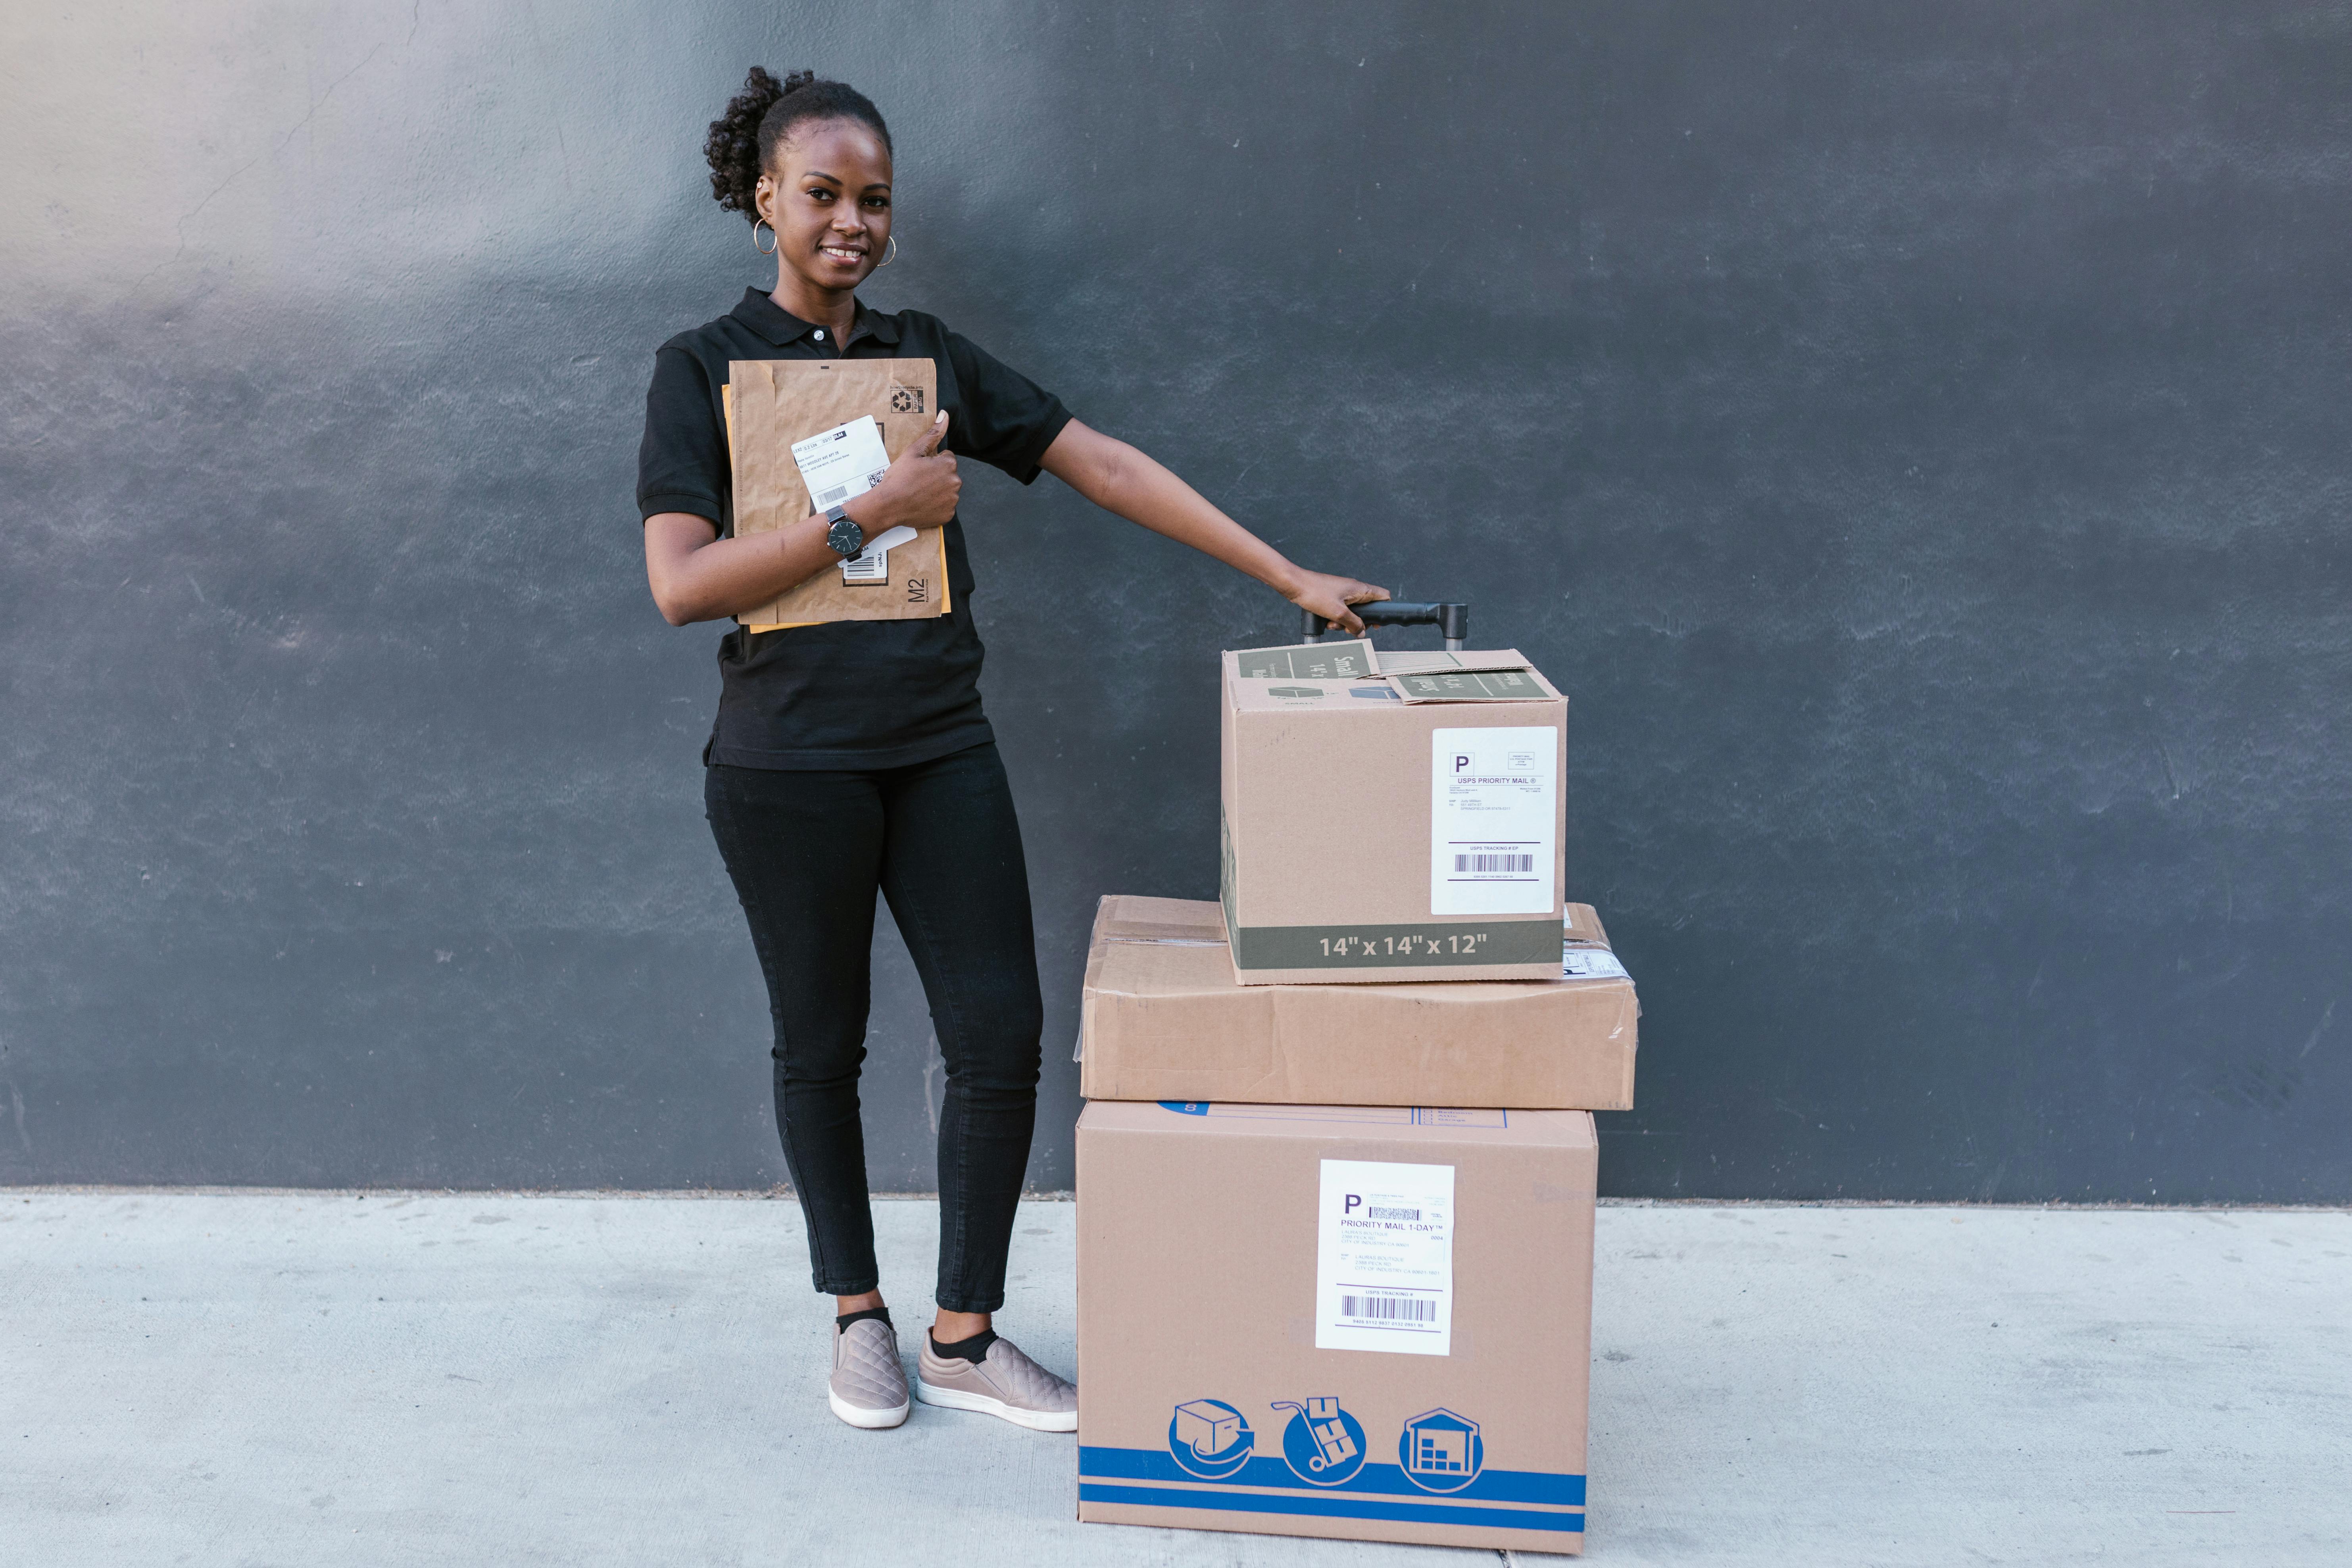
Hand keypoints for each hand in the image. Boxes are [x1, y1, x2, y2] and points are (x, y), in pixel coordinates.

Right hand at [858, 411, 958, 529]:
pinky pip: (945, 507)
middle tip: (918, 481)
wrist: (889, 505)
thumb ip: (933, 434)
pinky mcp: (948, 515)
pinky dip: (936, 506)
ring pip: (947, 491)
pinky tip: (923, 504)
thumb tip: (945, 415)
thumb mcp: (914, 451)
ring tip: (919, 493)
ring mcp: (953, 500)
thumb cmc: (900, 477)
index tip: (920, 469)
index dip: (933, 462)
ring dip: (937, 491)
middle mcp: (956, 482)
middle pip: (948, 475)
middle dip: (937, 476)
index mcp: (949, 464)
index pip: (947, 458)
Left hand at [1284, 571, 1389, 635]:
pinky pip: (1340, 610)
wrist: (1294, 585)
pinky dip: (1335, 618)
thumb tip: (1361, 632)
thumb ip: (1353, 623)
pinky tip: (1326, 621)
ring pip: (1351, 612)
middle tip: (1348, 628)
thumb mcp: (1338, 613)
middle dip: (1358, 622)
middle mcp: (1353, 589)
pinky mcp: (1332, 596)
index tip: (1374, 623)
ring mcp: (1343, 592)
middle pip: (1366, 609)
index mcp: (1359, 589)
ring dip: (1344, 622)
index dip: (1382, 611)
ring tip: (1333, 624)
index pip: (1383, 596)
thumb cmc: (1314, 592)